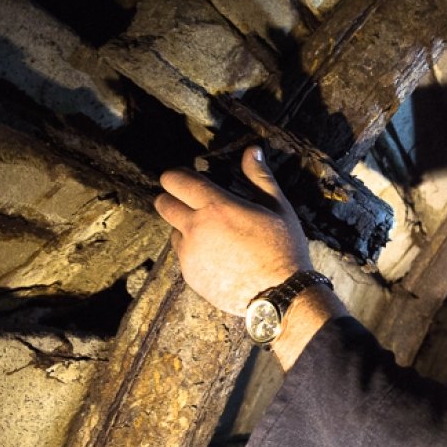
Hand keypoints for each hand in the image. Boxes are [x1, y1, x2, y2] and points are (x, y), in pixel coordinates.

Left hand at [154, 146, 312, 315]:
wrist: (281, 296)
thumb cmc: (284, 247)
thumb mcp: (278, 208)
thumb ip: (259, 177)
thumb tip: (253, 150)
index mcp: (215, 206)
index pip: (174, 180)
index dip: (176, 176)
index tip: (187, 179)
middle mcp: (195, 228)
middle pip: (162, 204)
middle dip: (173, 199)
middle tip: (194, 204)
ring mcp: (189, 255)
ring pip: (173, 232)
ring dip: (186, 229)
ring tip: (215, 237)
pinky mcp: (190, 276)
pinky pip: (185, 257)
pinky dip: (196, 254)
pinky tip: (221, 259)